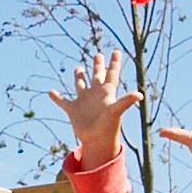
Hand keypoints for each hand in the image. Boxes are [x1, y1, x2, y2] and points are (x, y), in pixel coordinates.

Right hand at [56, 50, 137, 166]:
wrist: (97, 141)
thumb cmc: (109, 126)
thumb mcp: (117, 110)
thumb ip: (126, 101)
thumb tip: (140, 95)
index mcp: (106, 92)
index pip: (112, 73)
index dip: (114, 62)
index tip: (116, 51)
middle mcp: (95, 94)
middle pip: (97, 76)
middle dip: (98, 65)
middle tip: (98, 55)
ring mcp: (84, 101)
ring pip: (81, 85)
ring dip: (79, 77)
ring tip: (78, 68)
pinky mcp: (73, 110)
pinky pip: (63, 102)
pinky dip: (57, 97)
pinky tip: (51, 92)